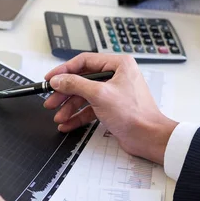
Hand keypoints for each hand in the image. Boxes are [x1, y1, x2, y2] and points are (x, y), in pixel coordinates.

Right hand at [43, 53, 176, 163]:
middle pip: (81, 80)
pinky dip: (78, 116)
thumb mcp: (99, 95)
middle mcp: (115, 76)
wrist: (149, 138)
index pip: (84, 62)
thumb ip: (75, 84)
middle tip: (51, 100)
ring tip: (58, 116)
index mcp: (118, 65)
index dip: (64, 70)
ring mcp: (112, 92)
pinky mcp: (111, 107)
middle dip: (64, 93)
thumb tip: (58, 79)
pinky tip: (67, 123)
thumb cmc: (134, 114)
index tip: (50, 78)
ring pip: (83, 96)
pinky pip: (89, 109)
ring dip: (69, 107)